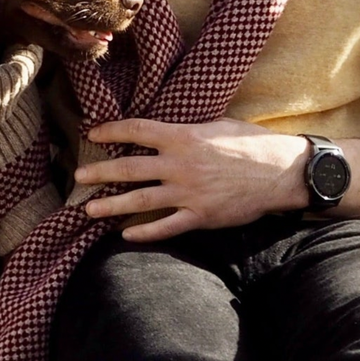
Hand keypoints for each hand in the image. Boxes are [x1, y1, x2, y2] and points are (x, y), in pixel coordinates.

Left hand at [74, 118, 309, 241]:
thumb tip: (169, 126)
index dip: (112, 130)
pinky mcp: (201, 215)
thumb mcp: (218, 124)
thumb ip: (189, 128)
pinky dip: (145, 233)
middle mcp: (180, 164)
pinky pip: (166, 227)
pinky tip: (126, 236)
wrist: (281, 172)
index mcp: (184, 137)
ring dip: (112, 206)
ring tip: (89, 210)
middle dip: (100, 172)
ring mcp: (189, 193)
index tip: (93, 132)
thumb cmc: (252, 143)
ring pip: (141, 201)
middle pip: (130, 168)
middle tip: (78, 177)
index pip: (138, 130)